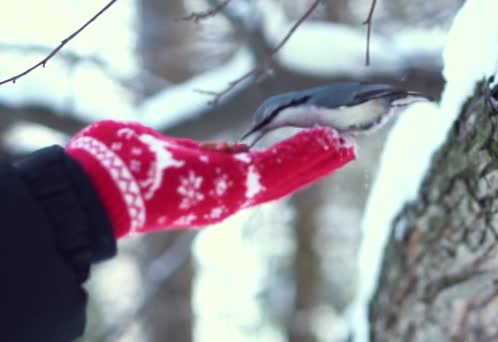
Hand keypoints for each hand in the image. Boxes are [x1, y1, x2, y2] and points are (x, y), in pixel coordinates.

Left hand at [66, 120, 355, 237]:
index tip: (312, 155)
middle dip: (315, 166)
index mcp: (217, 192)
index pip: (265, 180)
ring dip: (317, 157)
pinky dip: (304, 152)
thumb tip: (233, 150)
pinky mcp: (235, 182)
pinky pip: (277, 165)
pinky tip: (325, 141)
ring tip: (344, 145)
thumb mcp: (175, 155)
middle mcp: (230, 198)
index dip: (292, 168)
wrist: (105, 187)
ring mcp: (234, 192)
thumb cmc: (129, 170)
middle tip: (344, 152)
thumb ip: (207, 154)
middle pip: (284, 180)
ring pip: (287, 173)